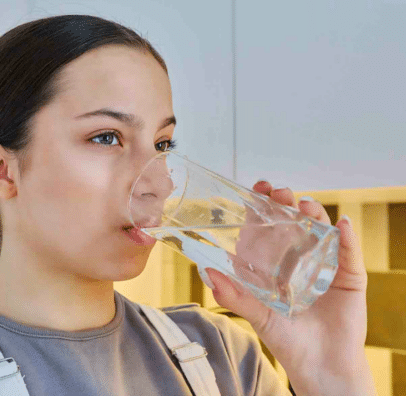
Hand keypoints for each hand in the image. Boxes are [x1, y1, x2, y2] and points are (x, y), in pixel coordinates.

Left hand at [205, 181, 376, 394]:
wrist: (321, 366)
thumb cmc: (286, 340)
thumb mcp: (258, 315)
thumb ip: (235, 295)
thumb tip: (206, 273)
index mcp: (274, 263)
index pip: (267, 226)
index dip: (262, 205)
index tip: (258, 188)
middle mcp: (298, 257)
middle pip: (293, 220)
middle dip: (286, 202)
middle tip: (280, 193)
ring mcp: (324, 263)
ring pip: (320, 229)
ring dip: (314, 213)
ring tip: (305, 206)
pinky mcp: (348, 275)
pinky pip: (349, 251)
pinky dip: (346, 236)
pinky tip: (342, 225)